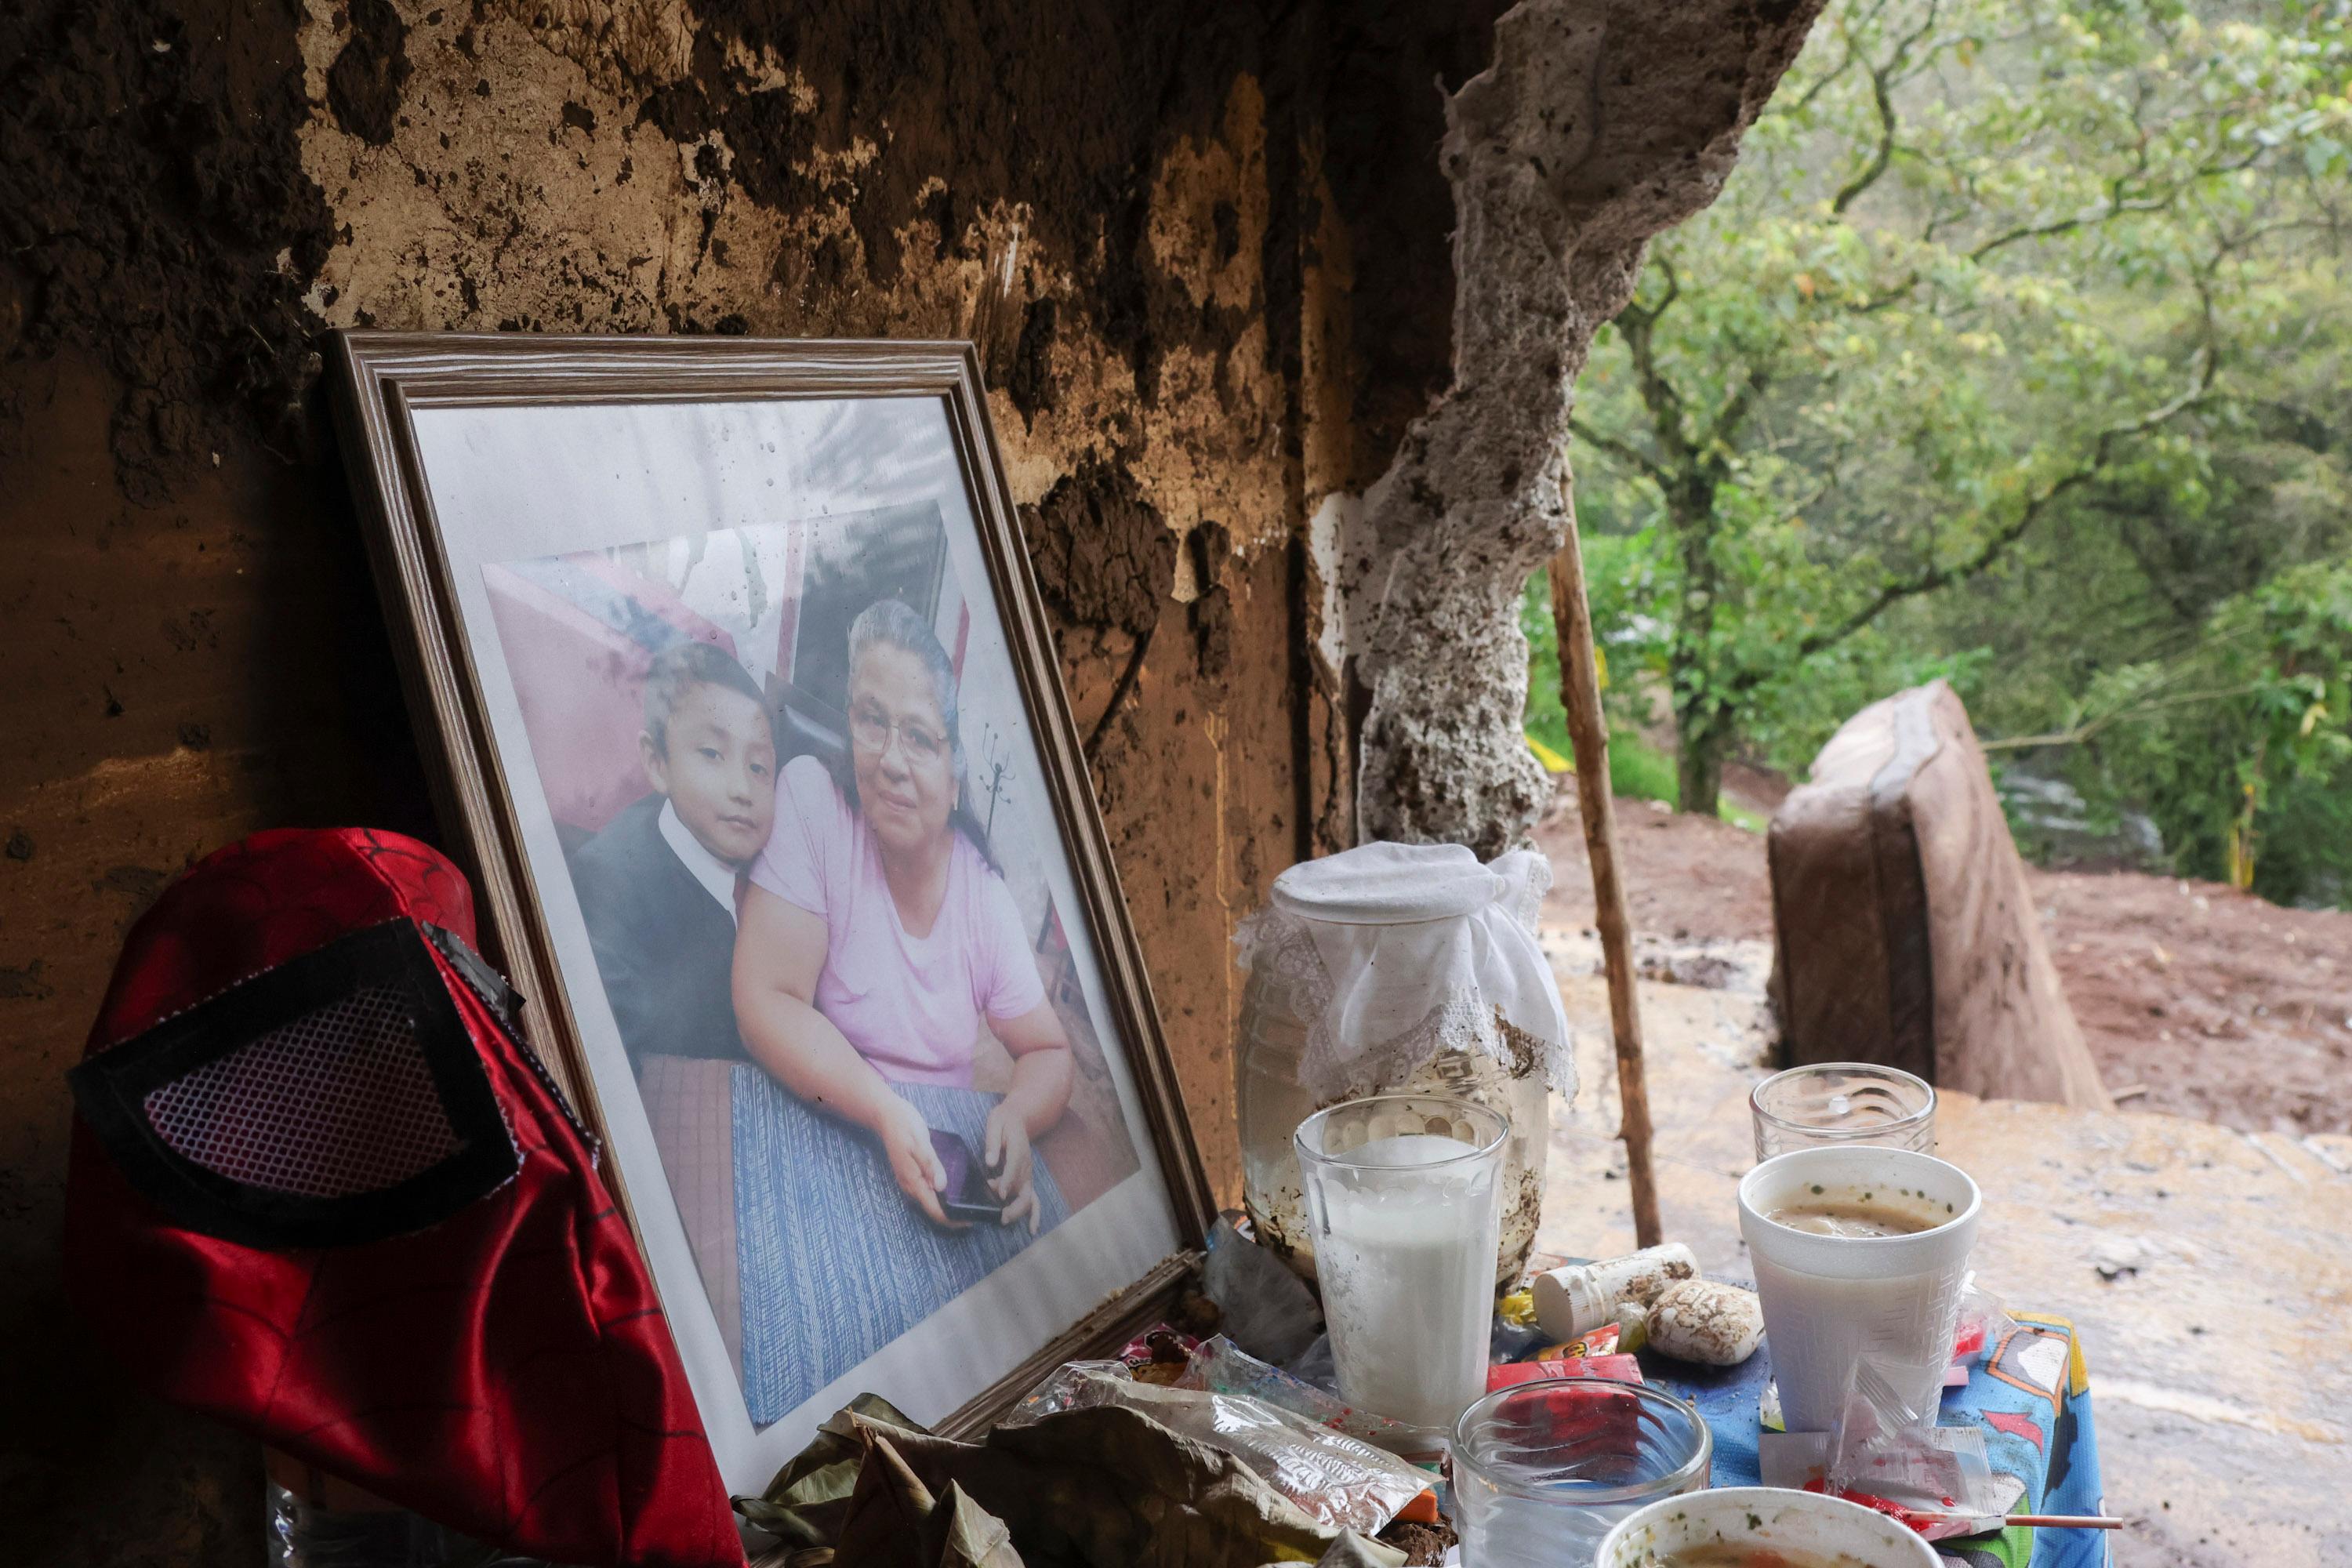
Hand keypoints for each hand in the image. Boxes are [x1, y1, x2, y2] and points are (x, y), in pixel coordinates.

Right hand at [876, 1095, 957, 1227]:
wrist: (886, 1115)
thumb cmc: (904, 1126)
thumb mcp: (920, 1143)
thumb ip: (931, 1165)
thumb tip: (942, 1187)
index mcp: (913, 1181)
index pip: (934, 1210)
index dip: (952, 1219)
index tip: (970, 1220)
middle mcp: (910, 1186)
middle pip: (933, 1210)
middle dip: (953, 1215)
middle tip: (976, 1212)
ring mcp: (910, 1182)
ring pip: (930, 1203)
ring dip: (948, 1207)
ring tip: (969, 1203)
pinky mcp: (912, 1175)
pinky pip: (928, 1192)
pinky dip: (942, 1196)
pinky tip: (954, 1190)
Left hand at [983, 1102, 1038, 1234]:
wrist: (1018, 1118)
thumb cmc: (1003, 1121)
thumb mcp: (995, 1123)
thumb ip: (993, 1142)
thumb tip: (990, 1161)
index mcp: (1018, 1149)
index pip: (1015, 1167)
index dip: (1007, 1181)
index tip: (999, 1193)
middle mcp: (1026, 1165)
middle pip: (1025, 1188)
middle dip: (1015, 1204)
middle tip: (1001, 1215)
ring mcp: (1028, 1173)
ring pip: (1029, 1197)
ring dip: (1019, 1211)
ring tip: (1005, 1220)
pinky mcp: (1026, 1178)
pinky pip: (1033, 1199)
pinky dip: (1035, 1214)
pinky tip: (1032, 1228)